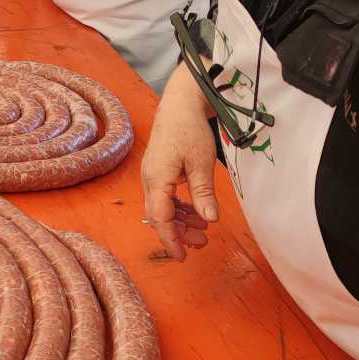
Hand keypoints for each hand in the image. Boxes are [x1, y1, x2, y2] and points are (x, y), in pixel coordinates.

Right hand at [139, 65, 218, 259]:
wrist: (180, 103)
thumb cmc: (189, 129)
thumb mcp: (202, 162)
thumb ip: (203, 193)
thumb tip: (209, 220)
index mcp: (157, 178)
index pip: (160, 218)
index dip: (171, 239)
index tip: (183, 256)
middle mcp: (149, 179)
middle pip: (159, 216)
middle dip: (179, 233)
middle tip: (203, 242)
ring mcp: (152, 175)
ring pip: (162, 208)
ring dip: (181, 221)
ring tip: (203, 230)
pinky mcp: (158, 171)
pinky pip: (165, 197)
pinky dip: (179, 208)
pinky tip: (196, 212)